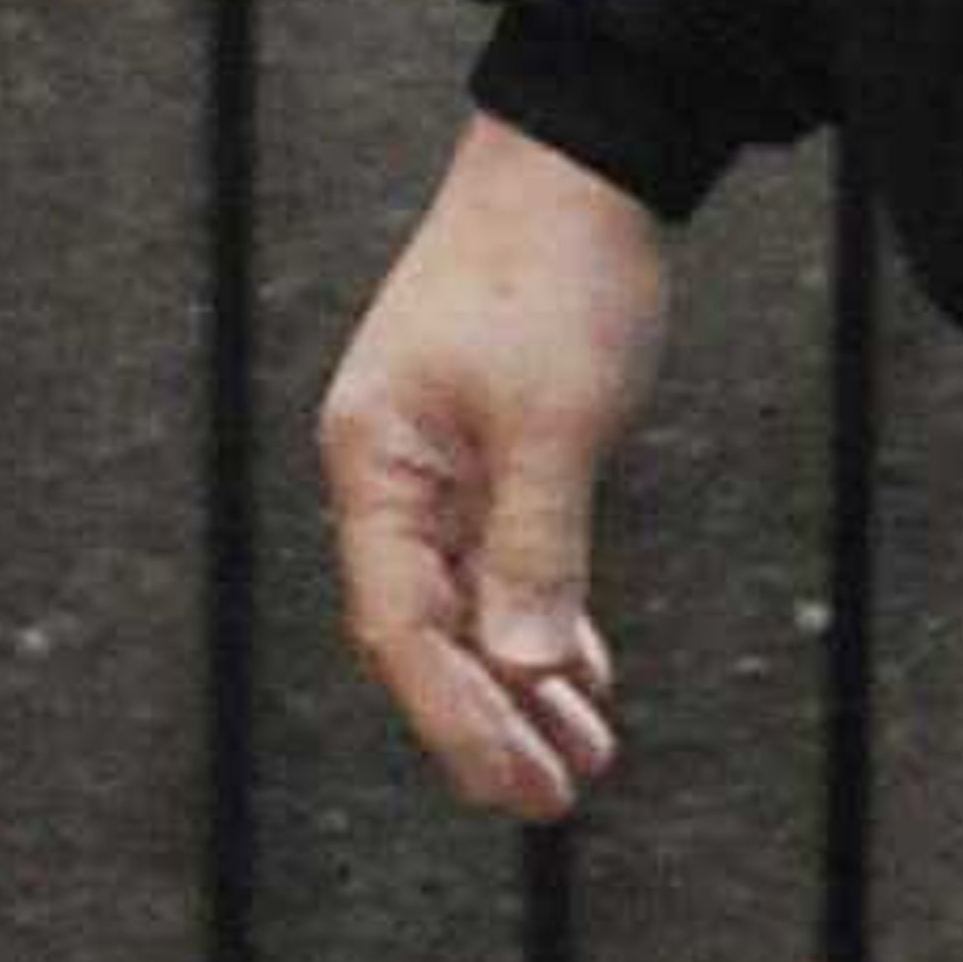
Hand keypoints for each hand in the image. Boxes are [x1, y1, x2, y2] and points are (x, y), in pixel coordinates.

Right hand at [316, 110, 670, 819]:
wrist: (582, 162)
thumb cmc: (559, 277)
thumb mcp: (558, 421)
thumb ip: (538, 546)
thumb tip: (521, 670)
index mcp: (377, 466)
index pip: (403, 627)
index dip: (458, 716)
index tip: (518, 786)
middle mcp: (393, 474)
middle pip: (431, 630)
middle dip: (490, 719)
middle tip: (555, 799)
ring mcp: (441, 462)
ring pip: (474, 604)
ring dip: (525, 683)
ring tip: (584, 759)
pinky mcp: (495, 447)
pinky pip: (508, 561)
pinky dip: (545, 620)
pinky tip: (580, 678)